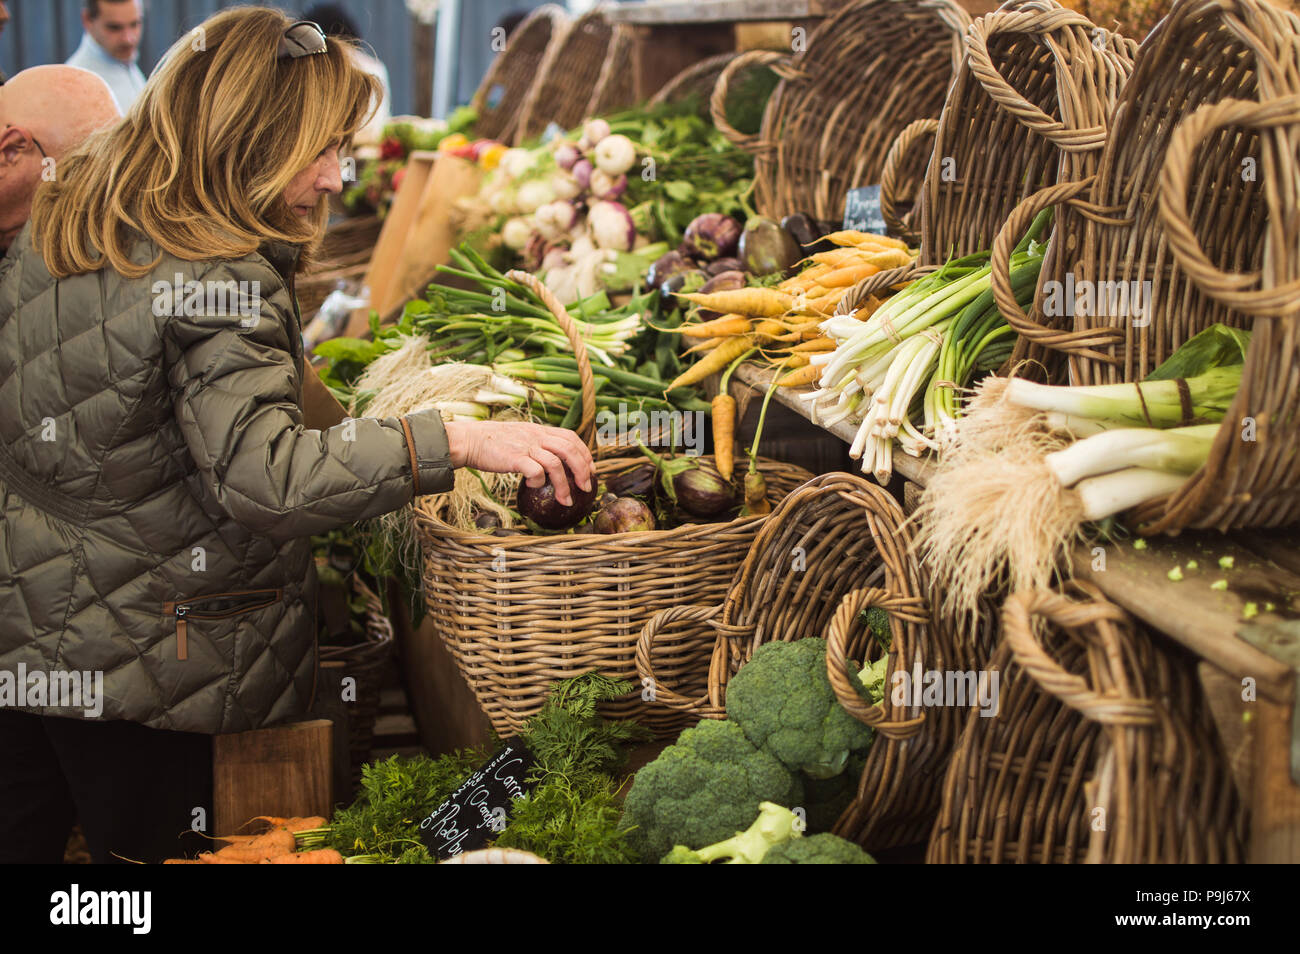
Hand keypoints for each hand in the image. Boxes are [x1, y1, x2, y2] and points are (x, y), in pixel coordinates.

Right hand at [444, 420, 593, 506]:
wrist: (470, 440)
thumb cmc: (493, 443)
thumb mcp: (520, 436)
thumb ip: (536, 444)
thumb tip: (551, 461)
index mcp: (540, 430)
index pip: (571, 438)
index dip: (584, 454)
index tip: (590, 470)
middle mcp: (536, 436)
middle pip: (570, 450)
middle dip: (583, 470)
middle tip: (586, 487)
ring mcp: (526, 446)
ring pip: (556, 464)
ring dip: (564, 485)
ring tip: (566, 500)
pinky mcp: (515, 458)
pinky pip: (535, 471)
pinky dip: (540, 481)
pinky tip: (535, 487)